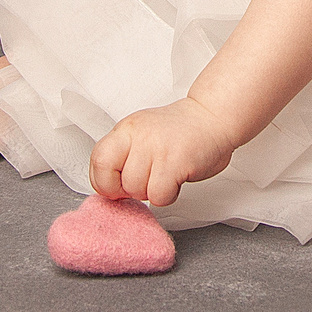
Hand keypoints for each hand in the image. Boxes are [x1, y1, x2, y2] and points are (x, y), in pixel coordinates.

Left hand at [90, 98, 240, 206]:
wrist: (213, 116)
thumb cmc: (179, 131)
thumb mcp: (142, 133)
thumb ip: (124, 155)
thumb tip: (109, 188)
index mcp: (126, 130)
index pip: (98, 161)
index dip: (105, 182)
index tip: (119, 186)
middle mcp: (138, 136)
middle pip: (118, 182)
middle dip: (133, 190)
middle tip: (149, 179)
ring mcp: (157, 148)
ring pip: (137, 190)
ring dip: (152, 192)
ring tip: (166, 176)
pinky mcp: (175, 162)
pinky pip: (159, 195)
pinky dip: (168, 195)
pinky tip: (176, 180)